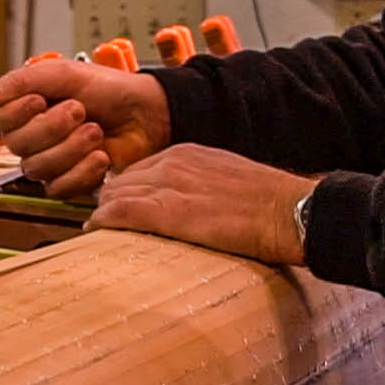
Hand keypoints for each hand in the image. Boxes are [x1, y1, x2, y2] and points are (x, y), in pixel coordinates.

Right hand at [0, 60, 170, 198]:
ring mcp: (49, 161)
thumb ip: (21, 81)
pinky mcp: (69, 182)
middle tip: (78, 109)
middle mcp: (30, 135)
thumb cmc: (109, 89)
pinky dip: (84, 169)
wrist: (148, 112)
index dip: (8, 115)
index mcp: (22, 107)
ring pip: (36, 167)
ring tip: (95, 131)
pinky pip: (58, 187)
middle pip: (15, 145)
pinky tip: (100, 155)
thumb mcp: (63, 72)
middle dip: (51, 127)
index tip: (37, 101)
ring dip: (71, 147)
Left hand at [86, 144, 316, 265]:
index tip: (119, 206)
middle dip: (109, 200)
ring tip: (97, 229)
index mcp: (188, 154)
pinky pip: (121, 211)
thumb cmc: (269, 204)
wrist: (290, 211)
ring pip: (115, 193)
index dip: (125, 189)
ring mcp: (169, 185)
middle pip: (121, 179)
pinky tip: (94, 230)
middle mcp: (173, 163)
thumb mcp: (229, 182)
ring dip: (103, 212)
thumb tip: (192, 208)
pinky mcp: (169, 211)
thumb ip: (202, 188)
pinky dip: (103, 220)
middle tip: (102, 221)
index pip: (139, 169)